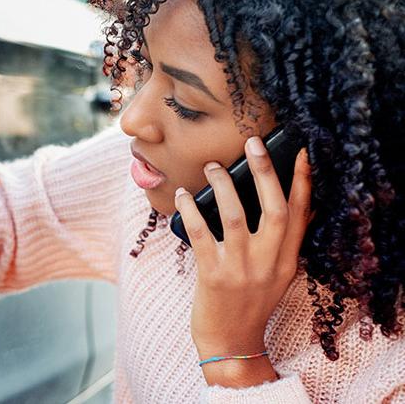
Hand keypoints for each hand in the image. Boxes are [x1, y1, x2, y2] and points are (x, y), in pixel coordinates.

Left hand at [174, 136, 312, 384]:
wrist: (231, 343)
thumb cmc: (250, 304)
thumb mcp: (278, 275)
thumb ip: (283, 243)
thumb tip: (294, 206)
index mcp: (287, 261)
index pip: (300, 214)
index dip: (303, 182)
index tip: (302, 152)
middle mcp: (268, 263)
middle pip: (273, 208)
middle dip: (265, 172)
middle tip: (253, 143)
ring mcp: (240, 269)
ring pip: (234, 215)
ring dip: (223, 185)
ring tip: (213, 166)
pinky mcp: (212, 275)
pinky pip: (200, 233)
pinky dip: (191, 210)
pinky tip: (183, 195)